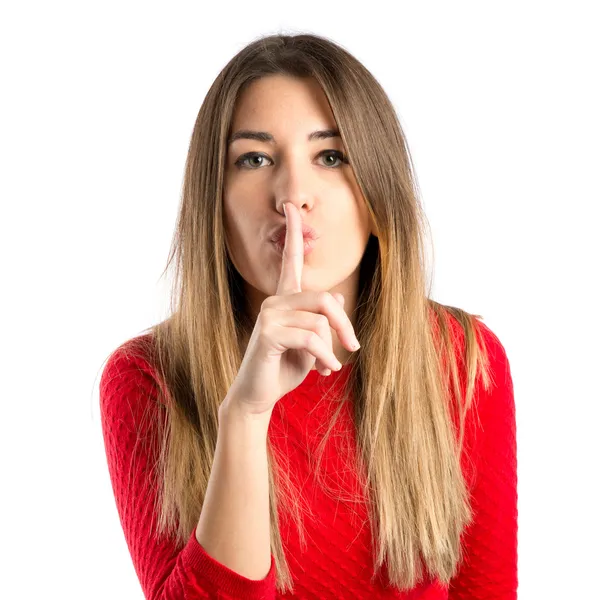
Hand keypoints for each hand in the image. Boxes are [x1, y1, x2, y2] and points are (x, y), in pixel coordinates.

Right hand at [223, 202, 359, 415]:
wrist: (257, 396)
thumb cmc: (284, 368)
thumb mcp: (311, 344)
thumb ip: (322, 320)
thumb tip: (336, 299)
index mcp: (284, 300)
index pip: (289, 260)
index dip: (293, 232)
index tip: (290, 206)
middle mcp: (275, 302)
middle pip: (325, 299)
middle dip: (344, 327)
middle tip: (352, 348)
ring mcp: (269, 315)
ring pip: (320, 322)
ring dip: (331, 349)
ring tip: (328, 366)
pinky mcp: (268, 333)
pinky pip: (311, 338)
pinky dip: (324, 357)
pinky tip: (324, 371)